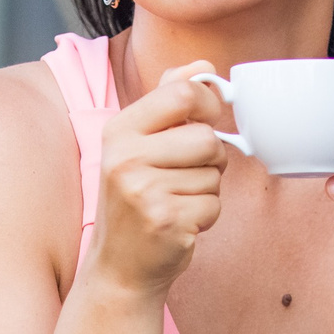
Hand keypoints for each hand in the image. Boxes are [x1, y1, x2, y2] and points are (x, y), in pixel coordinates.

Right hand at [88, 61, 227, 300]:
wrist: (119, 266)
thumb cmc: (136, 200)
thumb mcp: (139, 145)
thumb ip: (169, 101)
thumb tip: (204, 66)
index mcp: (119, 131)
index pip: (181, 94)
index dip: (208, 104)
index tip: (206, 119)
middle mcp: (125, 158)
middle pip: (206, 137)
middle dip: (211, 157)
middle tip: (189, 172)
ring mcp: (144, 191)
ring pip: (214, 173)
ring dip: (207, 189)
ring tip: (177, 201)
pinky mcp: (165, 221)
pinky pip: (213, 205)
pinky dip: (206, 216)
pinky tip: (179, 223)